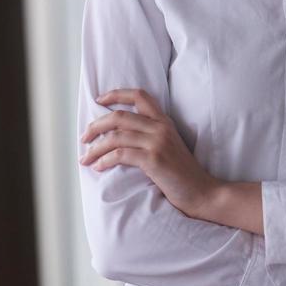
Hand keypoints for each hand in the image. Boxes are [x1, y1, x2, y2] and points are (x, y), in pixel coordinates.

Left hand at [80, 88, 221, 219]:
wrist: (201, 191)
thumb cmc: (182, 174)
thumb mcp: (168, 147)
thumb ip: (150, 136)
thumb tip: (118, 136)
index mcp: (164, 122)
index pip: (140, 96)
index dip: (116, 94)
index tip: (99, 99)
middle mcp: (160, 127)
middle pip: (120, 116)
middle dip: (96, 125)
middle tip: (84, 138)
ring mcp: (157, 142)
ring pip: (116, 136)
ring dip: (95, 147)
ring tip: (85, 158)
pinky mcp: (154, 159)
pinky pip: (120, 154)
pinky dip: (104, 160)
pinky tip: (98, 167)